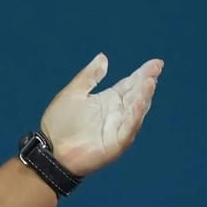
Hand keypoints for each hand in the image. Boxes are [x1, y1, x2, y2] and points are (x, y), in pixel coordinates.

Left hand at [40, 53, 163, 175]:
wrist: (50, 149)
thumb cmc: (59, 123)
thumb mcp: (73, 93)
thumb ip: (89, 77)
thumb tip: (103, 57)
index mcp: (108, 100)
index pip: (129, 84)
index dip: (142, 74)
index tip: (156, 63)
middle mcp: (117, 113)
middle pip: (136, 94)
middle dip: (146, 82)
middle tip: (156, 68)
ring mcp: (118, 128)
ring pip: (136, 110)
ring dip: (144, 97)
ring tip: (150, 82)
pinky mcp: (116, 143)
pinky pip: (128, 128)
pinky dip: (134, 116)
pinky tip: (139, 103)